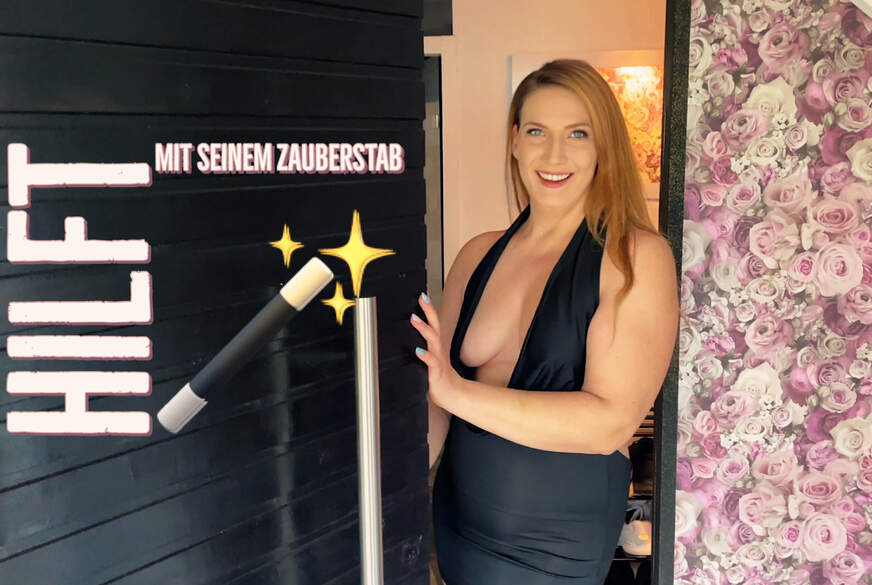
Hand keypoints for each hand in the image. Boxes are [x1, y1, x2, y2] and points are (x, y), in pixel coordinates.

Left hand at [410, 292, 459, 410]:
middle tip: (422, 298)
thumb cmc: (439, 376)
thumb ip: (422, 348)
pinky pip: (432, 362)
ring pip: (433, 340)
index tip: (423, 295)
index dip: (429, 309)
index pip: (434, 323)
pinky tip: (418, 351)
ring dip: (424, 329)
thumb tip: (408, 338)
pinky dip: (425, 356)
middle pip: (435, 325)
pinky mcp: (437, 372)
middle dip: (429, 311)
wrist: (452, 395)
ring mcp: (439, 359)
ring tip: (414, 319)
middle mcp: (439, 349)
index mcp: (437, 345)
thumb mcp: (430, 358)